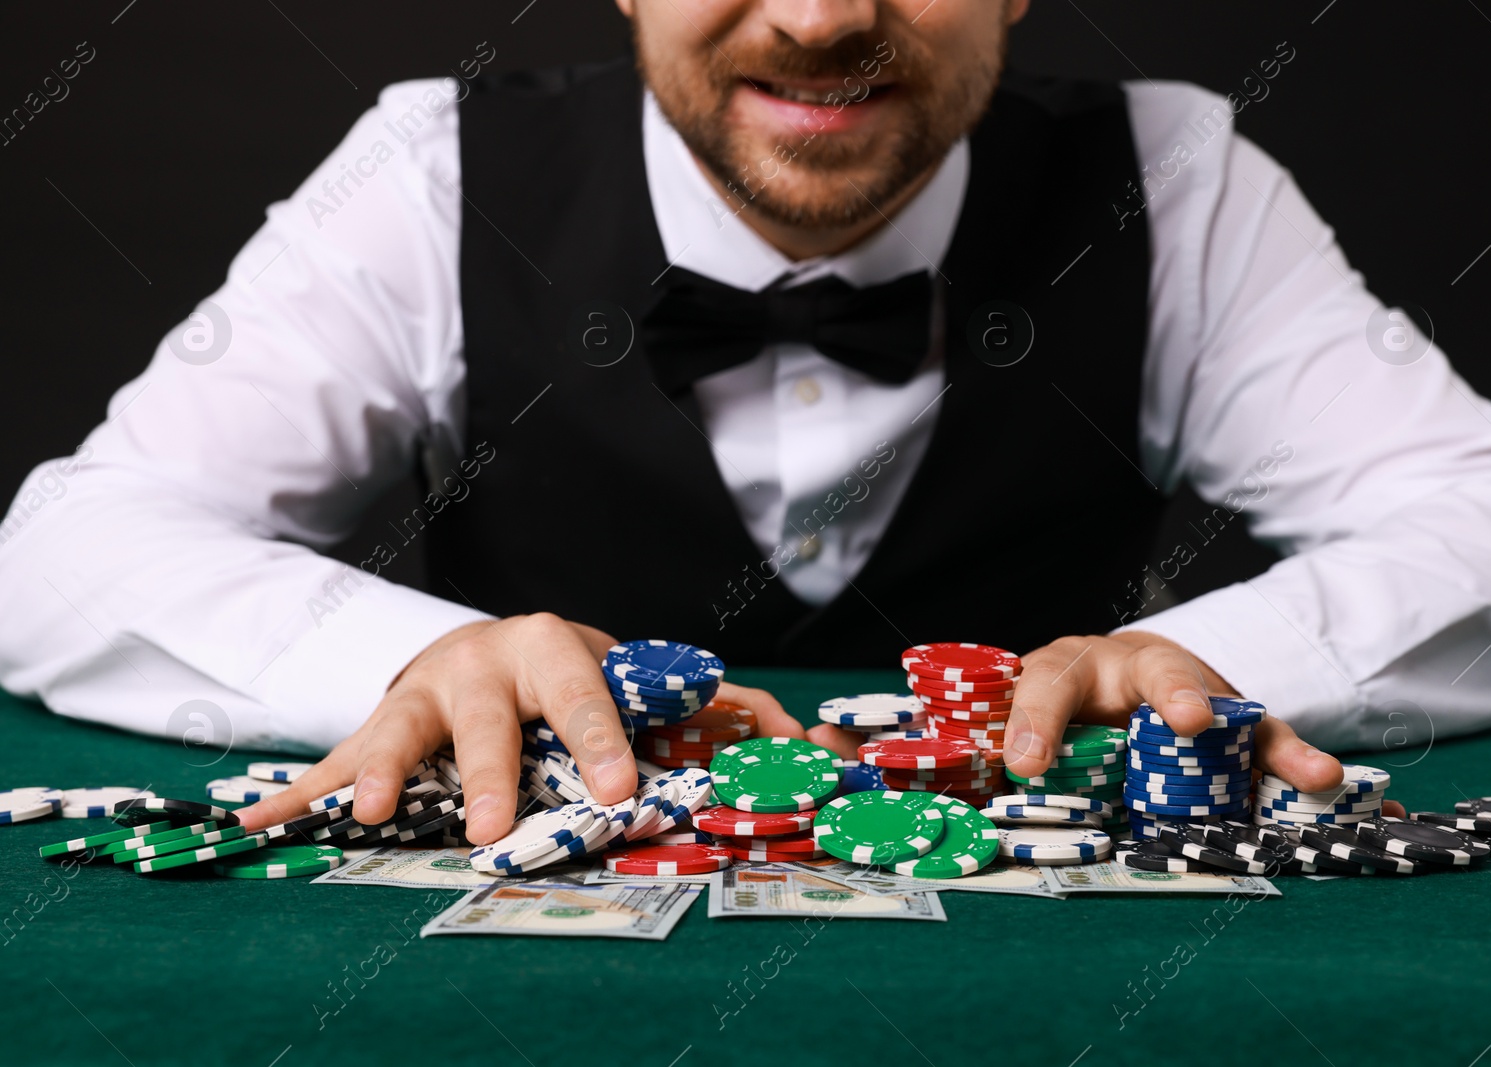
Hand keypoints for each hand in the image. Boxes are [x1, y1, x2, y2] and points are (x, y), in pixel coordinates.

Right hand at [237, 614, 805, 843]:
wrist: (490, 648)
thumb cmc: (577, 679)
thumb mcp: (644, 684)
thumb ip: (728, 714)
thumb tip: (813, 747)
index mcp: (561, 652)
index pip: (586, 690)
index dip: (602, 736)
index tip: (618, 789)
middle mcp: (486, 664)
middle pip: (489, 714)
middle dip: (491, 767)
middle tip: (490, 826)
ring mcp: (422, 693)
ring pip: (397, 726)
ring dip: (374, 768)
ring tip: (360, 814)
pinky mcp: (372, 724)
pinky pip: (325, 759)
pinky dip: (293, 793)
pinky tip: (252, 824)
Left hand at [807, 631, 1403, 816]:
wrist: (1103, 674)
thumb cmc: (1036, 707)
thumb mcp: (982, 716)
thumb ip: (925, 737)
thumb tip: (825, 747)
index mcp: (1055, 669)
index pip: (1040, 683)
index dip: (1033, 722)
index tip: (1022, 764)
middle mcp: (1123, 665)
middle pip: (1146, 672)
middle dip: (1167, 694)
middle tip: (1186, 720)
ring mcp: (1179, 683)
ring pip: (1219, 696)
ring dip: (1254, 728)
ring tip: (1292, 760)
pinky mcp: (1225, 712)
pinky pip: (1261, 732)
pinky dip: (1289, 754)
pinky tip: (1322, 779)